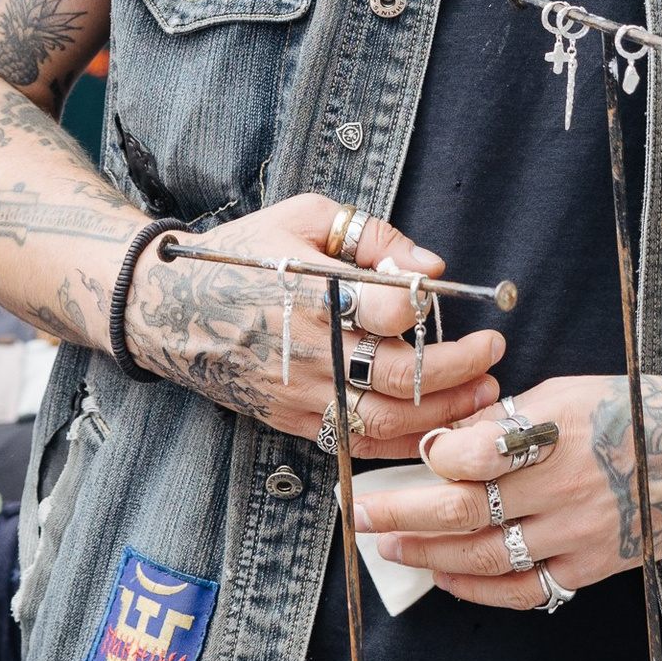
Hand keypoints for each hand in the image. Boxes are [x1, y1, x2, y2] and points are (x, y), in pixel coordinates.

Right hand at [124, 195, 503, 455]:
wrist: (169, 309)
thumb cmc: (242, 254)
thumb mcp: (302, 216)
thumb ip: (372, 234)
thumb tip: (431, 267)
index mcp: (308, 293)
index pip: (387, 311)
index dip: (427, 307)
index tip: (447, 297)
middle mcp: (306, 351)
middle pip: (399, 375)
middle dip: (460, 367)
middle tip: (492, 350)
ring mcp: (299, 394)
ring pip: (386, 421)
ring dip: (444, 411)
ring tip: (483, 392)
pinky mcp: (292, 421)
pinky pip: (358, 444)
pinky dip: (405, 443)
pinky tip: (439, 426)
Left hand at [350, 370, 661, 605]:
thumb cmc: (634, 410)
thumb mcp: (569, 391)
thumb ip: (509, 419)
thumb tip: (448, 439)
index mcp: (554, 432)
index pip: (471, 454)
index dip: (430, 458)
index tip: (409, 454)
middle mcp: (563, 487)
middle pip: (463, 512)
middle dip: (401, 515)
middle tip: (360, 514)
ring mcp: (578, 533)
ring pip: (486, 557)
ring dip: (428, 555)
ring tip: (391, 547)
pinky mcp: (593, 566)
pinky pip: (526, 589)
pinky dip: (479, 590)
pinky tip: (447, 579)